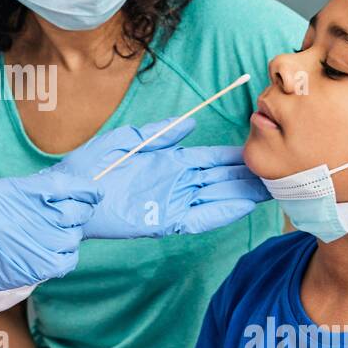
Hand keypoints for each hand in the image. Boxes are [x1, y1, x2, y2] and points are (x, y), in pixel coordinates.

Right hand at [0, 170, 100, 314]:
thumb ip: (30, 190)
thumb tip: (67, 188)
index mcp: (11, 193)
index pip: (62, 186)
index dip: (85, 189)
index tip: (95, 192)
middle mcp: (20, 217)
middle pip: (72, 212)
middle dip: (80, 212)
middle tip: (75, 214)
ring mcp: (26, 244)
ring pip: (72, 237)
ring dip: (70, 235)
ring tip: (54, 235)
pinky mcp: (31, 269)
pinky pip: (67, 260)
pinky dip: (66, 255)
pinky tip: (53, 251)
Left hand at [53, 116, 267, 238]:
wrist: (68, 195)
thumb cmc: (89, 166)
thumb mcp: (125, 140)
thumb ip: (158, 134)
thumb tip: (190, 124)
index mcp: (168, 162)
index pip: (210, 159)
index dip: (234, 156)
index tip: (260, 150)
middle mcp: (174, 183)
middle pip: (220, 180)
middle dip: (248, 176)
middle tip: (280, 171)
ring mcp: (171, 203)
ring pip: (215, 198)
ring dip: (242, 194)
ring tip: (272, 188)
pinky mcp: (162, 222)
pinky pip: (198, 219)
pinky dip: (220, 213)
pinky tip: (241, 205)